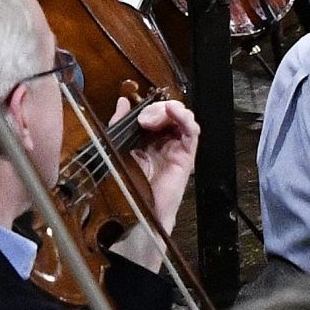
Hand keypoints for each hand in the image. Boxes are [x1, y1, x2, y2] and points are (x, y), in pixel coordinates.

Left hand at [120, 94, 198, 224]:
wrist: (137, 208)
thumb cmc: (127, 182)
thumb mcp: (117, 146)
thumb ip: (119, 123)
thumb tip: (123, 101)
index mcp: (146, 138)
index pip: (152, 112)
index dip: (146, 108)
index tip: (134, 115)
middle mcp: (162, 141)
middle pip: (168, 113)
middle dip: (156, 110)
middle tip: (143, 120)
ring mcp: (175, 147)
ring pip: (181, 118)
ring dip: (170, 111)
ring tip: (155, 118)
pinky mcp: (186, 155)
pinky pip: (192, 132)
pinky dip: (185, 118)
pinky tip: (175, 112)